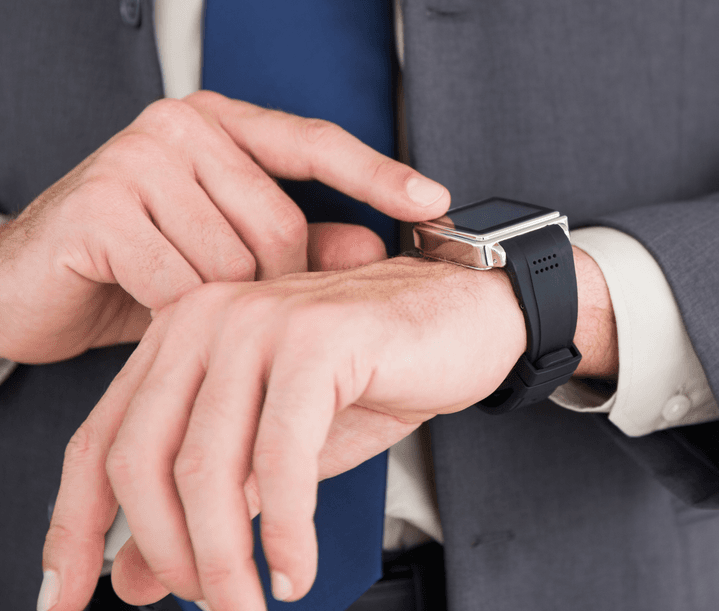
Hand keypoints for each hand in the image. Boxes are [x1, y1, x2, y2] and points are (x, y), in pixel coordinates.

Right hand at [0, 91, 449, 363]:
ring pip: (235, 262)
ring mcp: (137, 156)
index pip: (317, 142)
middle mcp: (180, 122)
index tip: (436, 201)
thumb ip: (302, 248)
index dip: (380, 175)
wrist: (23, 285)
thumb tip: (375, 248)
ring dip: (218, 306)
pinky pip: (182, 285)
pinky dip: (173, 314)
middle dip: (271, 286)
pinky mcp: (101, 204)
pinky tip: (139, 302)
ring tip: (174, 298)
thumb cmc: (135, 265)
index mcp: (219, 120)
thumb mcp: (228, 255)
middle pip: (282, 223)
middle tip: (230, 305)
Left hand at [40, 255, 527, 610]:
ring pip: (209, 466)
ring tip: (251, 603)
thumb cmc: (379, 370)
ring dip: (226, 558)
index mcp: (183, 335)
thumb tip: (132, 577)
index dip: (75, 529)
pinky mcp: (320, 340)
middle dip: (168, 555)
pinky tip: (296, 566)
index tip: (69, 596)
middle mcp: (209, 318)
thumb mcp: (277, 447)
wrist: (470, 316)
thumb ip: (208, 502)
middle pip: (144, 460)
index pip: (101, 440)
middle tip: (208, 606)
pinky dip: (288, 529)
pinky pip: (282, 456)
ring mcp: (262, 322)